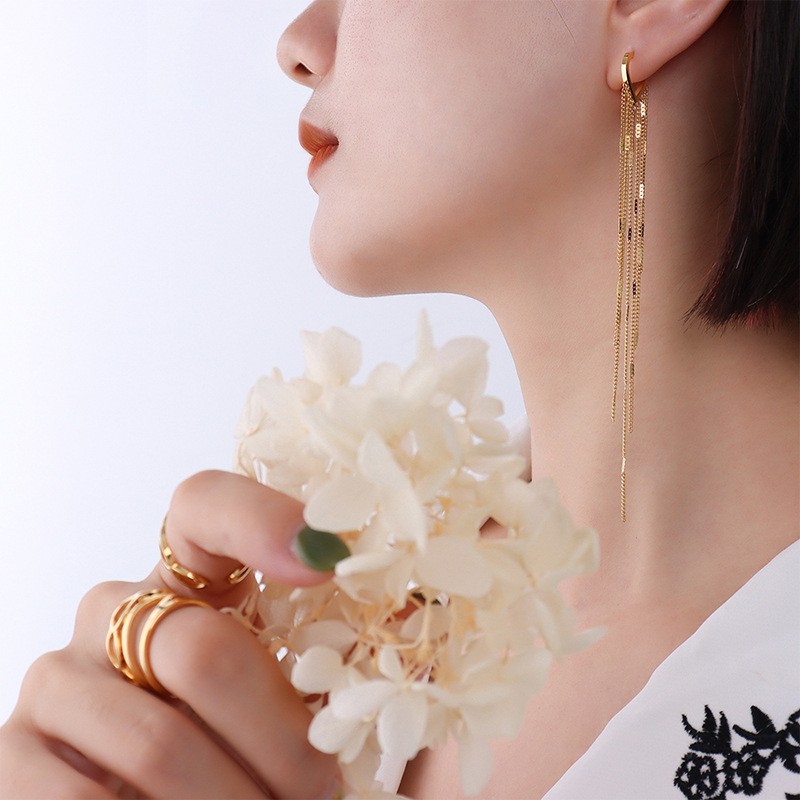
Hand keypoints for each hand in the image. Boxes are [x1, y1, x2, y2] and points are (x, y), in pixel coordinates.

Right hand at [0, 470, 339, 798]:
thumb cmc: (267, 763)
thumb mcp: (319, 705)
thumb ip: (363, 660)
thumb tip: (414, 606)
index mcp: (193, 583)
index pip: (204, 507)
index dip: (262, 519)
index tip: (326, 559)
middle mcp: (116, 613)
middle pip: (202, 648)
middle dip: (282, 739)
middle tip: (325, 789)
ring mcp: (59, 681)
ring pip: (159, 741)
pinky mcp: (15, 759)